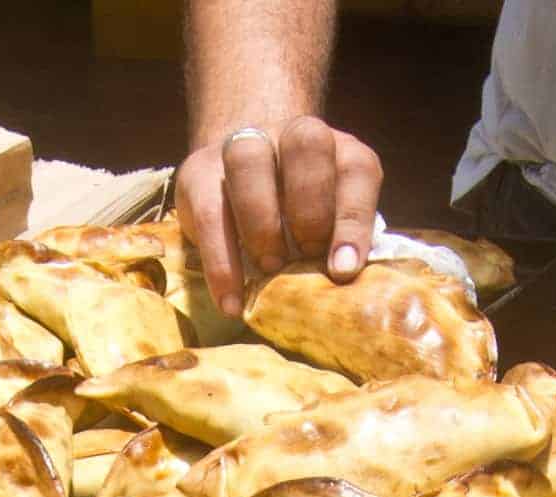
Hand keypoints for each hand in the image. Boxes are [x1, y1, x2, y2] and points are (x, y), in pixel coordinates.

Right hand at [176, 114, 382, 316]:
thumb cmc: (297, 221)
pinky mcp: (199, 174)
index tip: (343, 269)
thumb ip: (336, 246)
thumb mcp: (327, 227)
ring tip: (270, 268)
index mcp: (338, 151)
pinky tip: (231, 301)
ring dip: (262, 222)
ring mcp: (243, 147)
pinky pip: (208, 213)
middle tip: (306, 257)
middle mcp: (292, 136)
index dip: (353, 219)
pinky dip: (221, 263)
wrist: (239, 183)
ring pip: (249, 159)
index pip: (356, 169)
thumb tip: (340, 289)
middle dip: (309, 209)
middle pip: (305, 144)